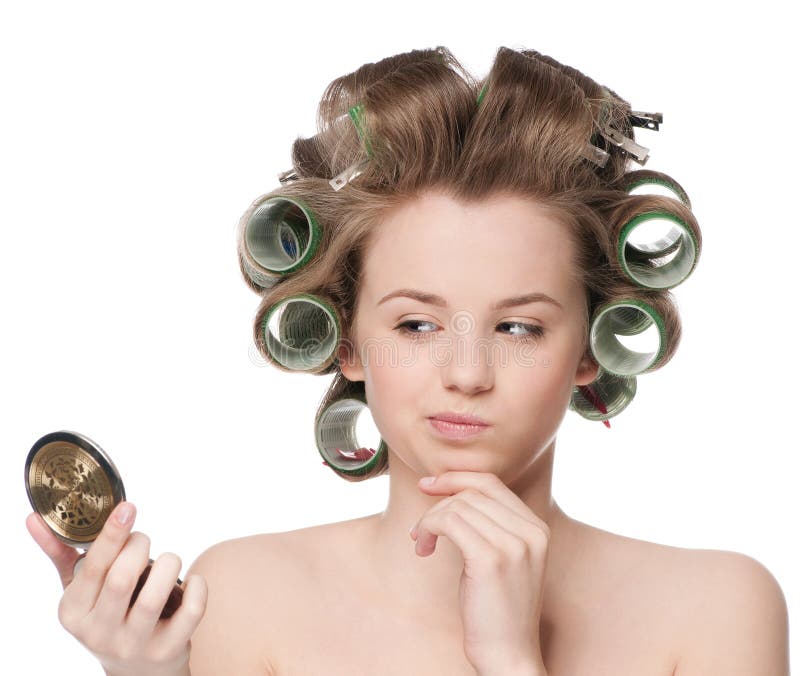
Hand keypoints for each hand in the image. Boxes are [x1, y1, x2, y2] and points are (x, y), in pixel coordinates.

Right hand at [26, 502, 207, 675]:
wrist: (136, 671)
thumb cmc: (107, 615)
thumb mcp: (80, 591)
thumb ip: (61, 554)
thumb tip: (35, 518)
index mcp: (73, 613)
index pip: (93, 568)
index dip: (112, 535)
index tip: (127, 508)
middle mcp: (99, 633)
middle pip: (122, 579)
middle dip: (140, 547)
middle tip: (144, 541)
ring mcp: (134, 645)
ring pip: (154, 596)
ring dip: (169, 564)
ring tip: (169, 561)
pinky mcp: (167, 650)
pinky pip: (190, 612)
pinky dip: (197, 588)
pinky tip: (192, 581)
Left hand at [410, 472, 548, 674]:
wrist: (508, 654)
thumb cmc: (497, 608)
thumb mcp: (503, 556)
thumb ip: (490, 523)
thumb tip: (450, 490)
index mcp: (537, 527)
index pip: (490, 482)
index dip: (456, 478)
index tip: (428, 485)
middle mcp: (531, 531)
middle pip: (471, 492)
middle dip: (438, 503)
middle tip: (420, 528)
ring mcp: (514, 545)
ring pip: (456, 506)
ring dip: (429, 520)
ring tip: (422, 542)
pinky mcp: (491, 559)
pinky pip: (448, 522)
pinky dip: (428, 528)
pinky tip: (423, 548)